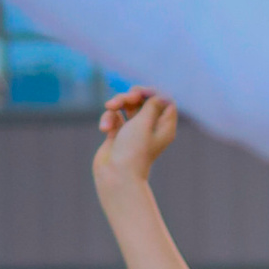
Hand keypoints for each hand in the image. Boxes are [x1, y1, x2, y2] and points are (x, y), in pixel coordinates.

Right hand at [94, 87, 178, 216]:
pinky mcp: (118, 134)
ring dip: (117, 104)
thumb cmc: (133, 150)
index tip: (140, 93)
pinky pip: (114, 117)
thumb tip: (160, 95)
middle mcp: (150, 128)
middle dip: (130, 96)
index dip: (152, 92)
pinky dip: (108, 119)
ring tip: (109, 107)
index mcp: (163, 126)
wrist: (115, 176)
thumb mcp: (144, 122)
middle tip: (124, 99)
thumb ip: (151, 105)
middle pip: (143, 100)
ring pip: (126, 106)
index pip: (164, 101)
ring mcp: (134, 131)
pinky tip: (104, 128)